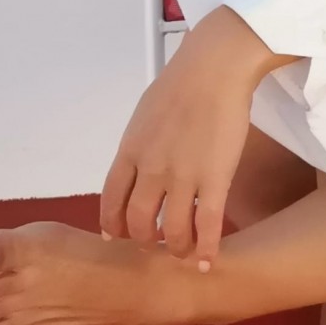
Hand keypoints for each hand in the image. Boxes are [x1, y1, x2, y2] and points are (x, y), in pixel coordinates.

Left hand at [100, 8, 275, 270]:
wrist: (216, 66)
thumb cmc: (183, 80)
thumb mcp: (146, 111)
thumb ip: (140, 141)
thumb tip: (139, 160)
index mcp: (130, 150)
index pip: (110, 202)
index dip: (112, 226)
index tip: (117, 236)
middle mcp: (150, 169)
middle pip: (137, 223)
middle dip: (144, 241)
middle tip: (155, 243)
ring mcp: (183, 176)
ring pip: (172, 231)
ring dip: (176, 247)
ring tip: (184, 251)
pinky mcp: (215, 177)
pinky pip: (208, 224)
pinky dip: (207, 247)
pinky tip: (209, 258)